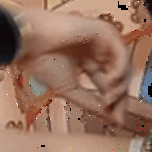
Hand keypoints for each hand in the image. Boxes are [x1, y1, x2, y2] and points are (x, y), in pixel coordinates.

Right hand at [13, 7, 132, 126]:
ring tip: (109, 98)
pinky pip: (120, 52)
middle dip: (120, 97)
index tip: (117, 121)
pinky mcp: (102, 30)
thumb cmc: (41, 61)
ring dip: (120, 85)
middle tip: (116, 114)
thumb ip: (90, 101)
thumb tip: (108, 115)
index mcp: (87, 60)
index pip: (107, 83)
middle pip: (119, 75)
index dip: (114, 102)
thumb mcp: (69, 89)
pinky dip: (119, 70)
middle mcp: (96, 50)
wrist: (27, 43)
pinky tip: (109, 82)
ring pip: (123, 65)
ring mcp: (100, 39)